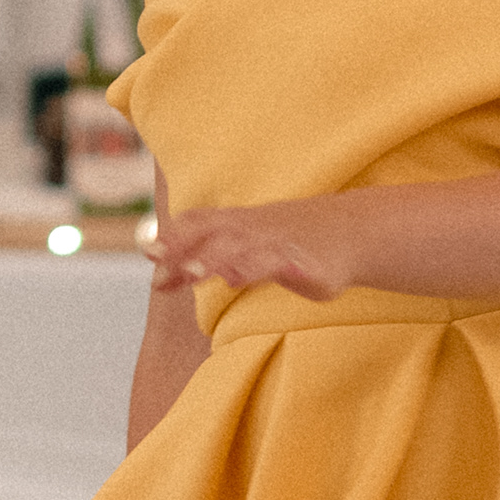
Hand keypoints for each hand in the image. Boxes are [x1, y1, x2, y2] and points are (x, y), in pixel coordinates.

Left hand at [143, 201, 355, 299]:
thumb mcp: (243, 241)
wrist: (351, 231)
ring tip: (194, 272)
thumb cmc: (287, 239)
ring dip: (217, 258)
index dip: (173, 236)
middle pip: (212, 233)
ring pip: (242, 248)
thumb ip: (200, 253)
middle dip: (185, 246)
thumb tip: (155, 265)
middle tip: (159, 262)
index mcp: (235, 222)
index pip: (197, 223)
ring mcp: (277, 242)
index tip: (148, 253)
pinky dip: (259, 267)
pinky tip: (241, 277)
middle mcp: (252, 228)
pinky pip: (278, 263)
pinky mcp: (303, 261)